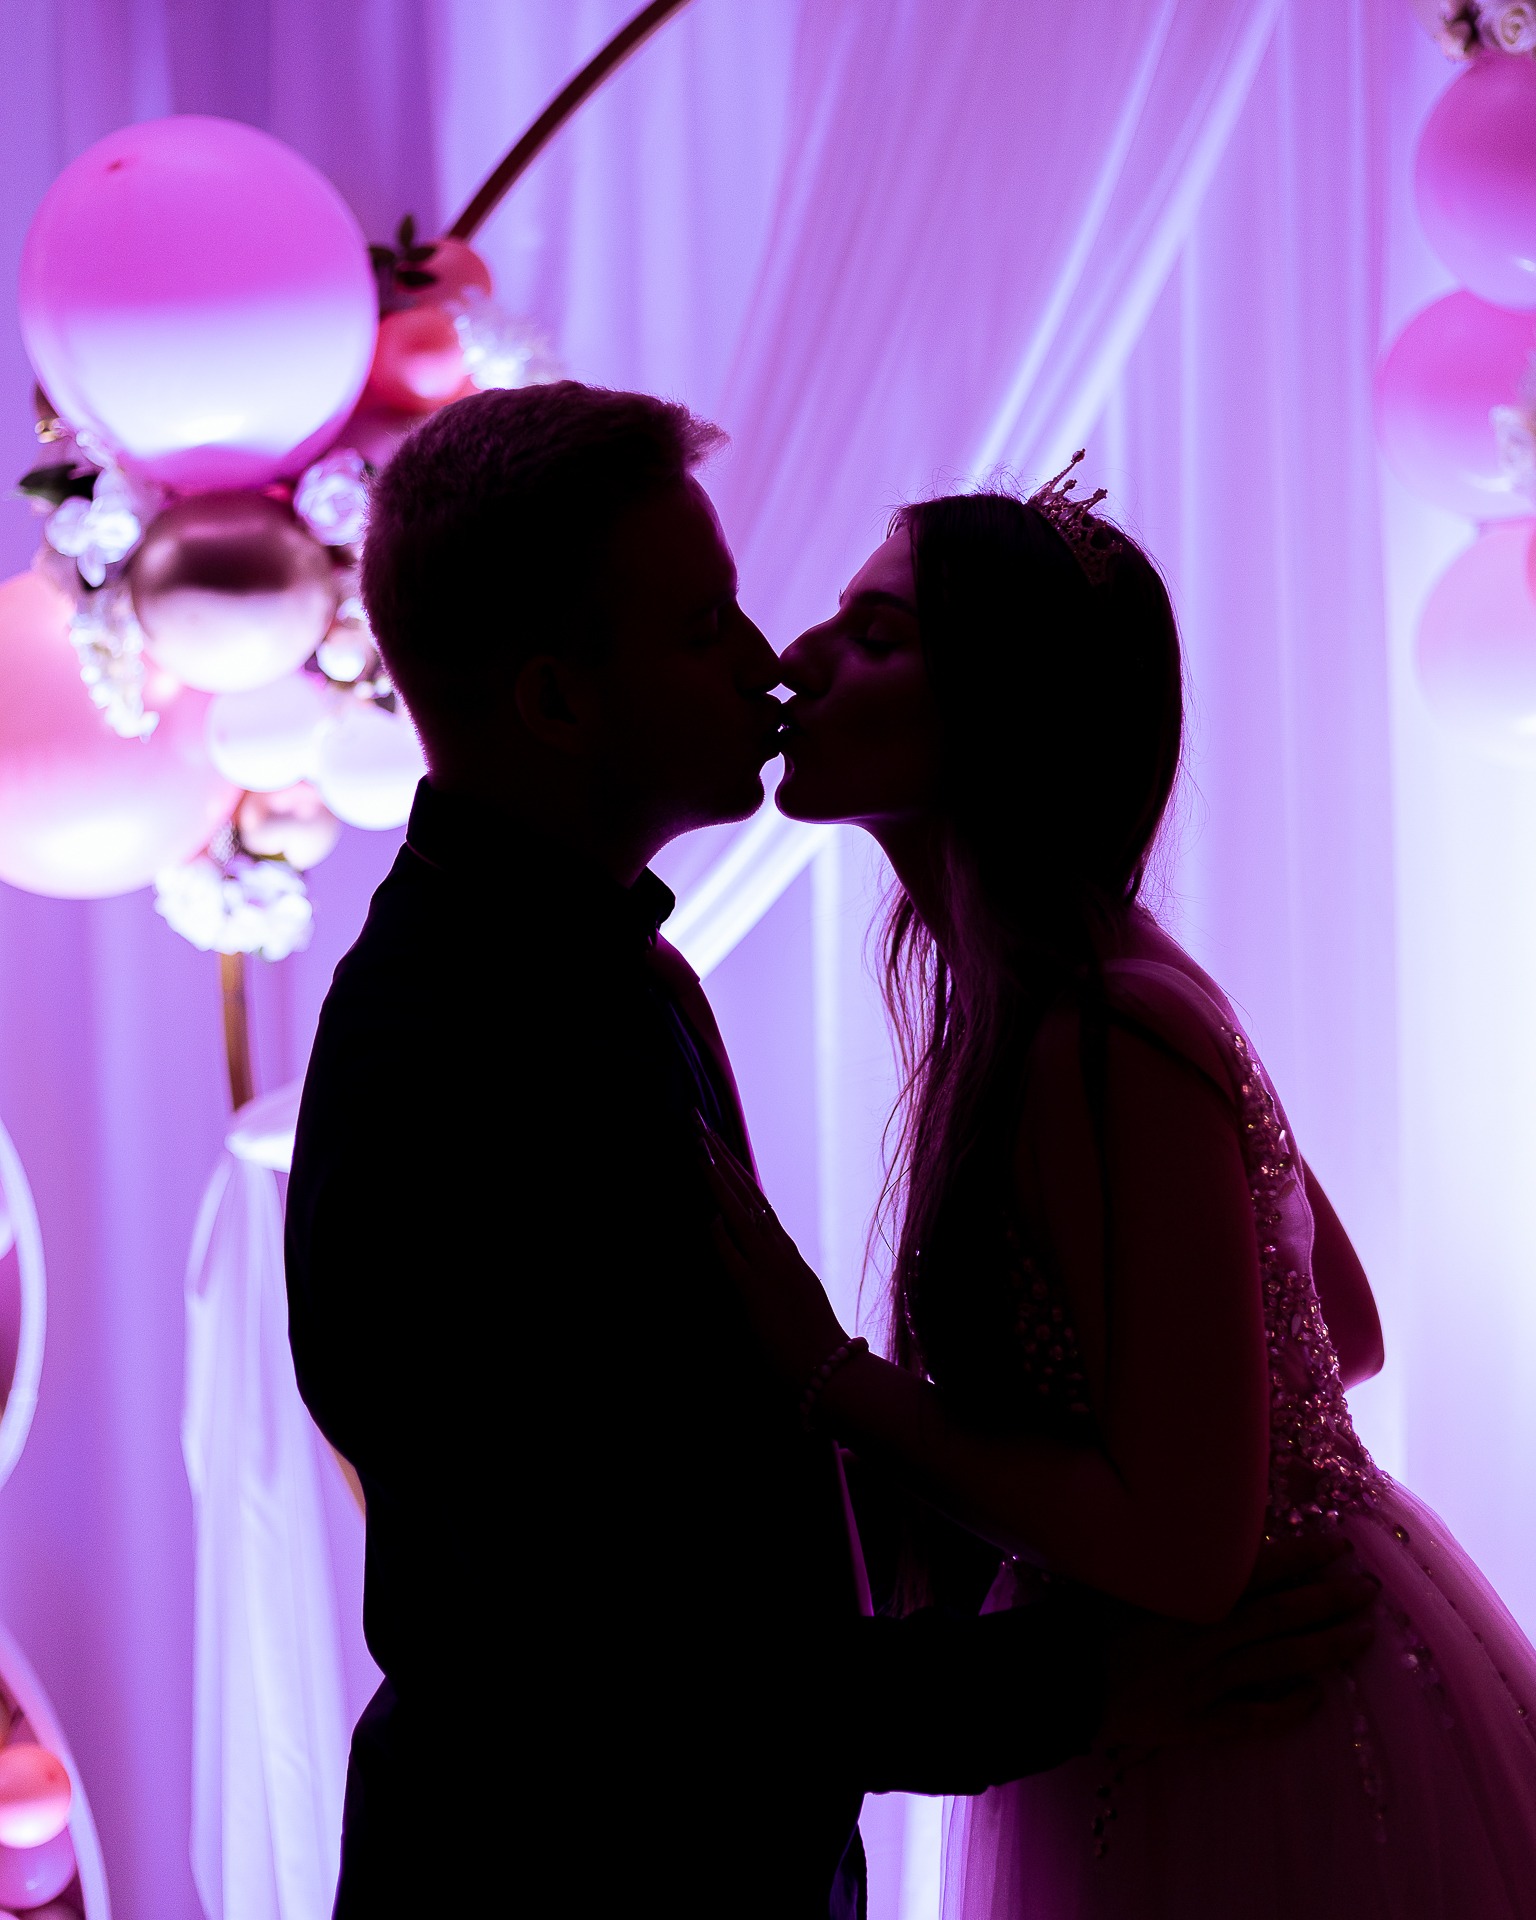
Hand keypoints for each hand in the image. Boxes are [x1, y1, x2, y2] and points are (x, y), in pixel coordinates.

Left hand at [697, 1117, 846, 1386]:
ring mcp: (769, 1270)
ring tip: (698, 1145)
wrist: (833, 1375)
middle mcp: (780, 1252)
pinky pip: (733, 1257)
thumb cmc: (813, 1346)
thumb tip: (747, 1255)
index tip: (714, 1141)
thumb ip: (776, 1272)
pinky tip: (706, 1213)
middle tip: (697, 1121)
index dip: (733, 1168)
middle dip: (719, 1155)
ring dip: (717, 1177)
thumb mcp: (794, 1297)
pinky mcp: (757, 1294)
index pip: (755, 1199)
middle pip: (745, 1191)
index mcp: (787, 1252)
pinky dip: (719, 1234)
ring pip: (740, 1212)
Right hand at [1100, 1533, 1377, 1748]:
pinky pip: (1253, 1717)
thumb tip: (1201, 1531)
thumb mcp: (1122, 1572)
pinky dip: (1287, 1708)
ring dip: (1327, 1646)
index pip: (1263, 1571)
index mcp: (1191, 1594)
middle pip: (1284, 1615)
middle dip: (1330, 1599)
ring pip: (1281, 1661)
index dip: (1304, 1558)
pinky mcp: (1198, 1721)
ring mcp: (1208, 1682)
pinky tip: (1318, 1698)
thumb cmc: (1080, 1617)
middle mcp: (1209, 1635)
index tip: (1339, 1545)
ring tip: (1364, 1633)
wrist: (1055, 1682)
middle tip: (1369, 1588)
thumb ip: (1166, 1559)